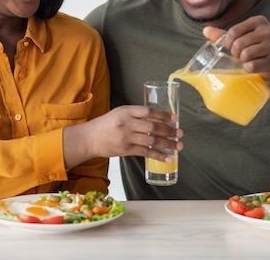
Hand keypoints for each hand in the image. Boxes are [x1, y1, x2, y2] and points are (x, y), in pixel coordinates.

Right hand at [63, 105, 183, 167]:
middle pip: (153, 127)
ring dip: (167, 144)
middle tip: (180, 133)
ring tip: (178, 146)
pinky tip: (167, 158)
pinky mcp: (126, 150)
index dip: (164, 114)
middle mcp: (127, 123)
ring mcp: (126, 137)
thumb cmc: (106, 124)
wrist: (89, 138)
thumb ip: (136, 114)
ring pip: (152, 141)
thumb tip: (158, 118)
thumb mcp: (120, 112)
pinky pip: (146, 153)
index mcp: (126, 111)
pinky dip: (158, 156)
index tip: (175, 118)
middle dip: (169, 131)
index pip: (149, 111)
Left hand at [203, 16, 269, 81]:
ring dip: (242, 61)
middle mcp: (267, 30)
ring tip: (248, 60)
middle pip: (238, 44)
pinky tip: (253, 66)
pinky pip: (251, 65)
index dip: (228, 42)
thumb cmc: (258, 48)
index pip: (233, 31)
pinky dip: (248, 68)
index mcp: (258, 21)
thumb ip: (225, 34)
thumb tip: (205, 30)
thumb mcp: (244, 37)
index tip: (232, 47)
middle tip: (240, 56)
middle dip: (235, 53)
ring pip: (245, 54)